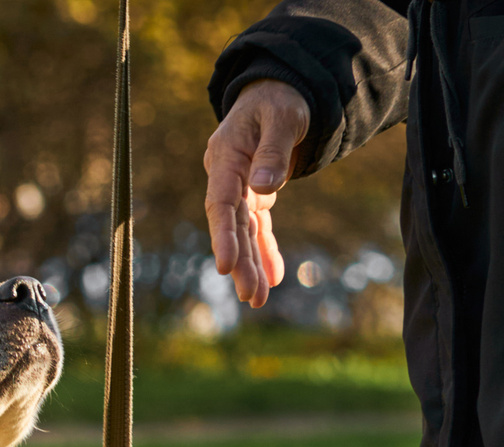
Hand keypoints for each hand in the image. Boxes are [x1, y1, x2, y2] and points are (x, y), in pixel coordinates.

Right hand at [203, 80, 309, 307]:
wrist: (281, 90)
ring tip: (257, 299)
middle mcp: (228, 177)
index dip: (222, 236)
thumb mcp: (282, 118)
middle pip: (231, 226)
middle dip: (240, 262)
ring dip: (250, 265)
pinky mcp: (255, 194)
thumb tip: (262, 188)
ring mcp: (240, 188)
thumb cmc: (281, 100)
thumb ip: (272, 152)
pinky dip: (265, 251)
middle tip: (250, 296)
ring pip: (244, 232)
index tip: (224, 265)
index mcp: (226, 158)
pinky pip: (258, 227)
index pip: (221, 203)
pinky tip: (274, 277)